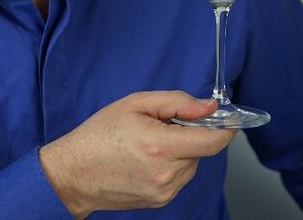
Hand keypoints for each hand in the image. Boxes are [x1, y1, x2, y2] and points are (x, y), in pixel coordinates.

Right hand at [38, 91, 234, 217]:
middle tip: (163, 127)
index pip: (212, 141)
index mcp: (160, 146)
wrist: (74, 172)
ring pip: (191, 165)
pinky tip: (146, 160)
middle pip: (201, 151)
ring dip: (181, 152)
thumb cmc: (99, 135)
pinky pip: (179, 178)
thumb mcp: (135, 104)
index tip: (228, 121)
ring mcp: (164, 190)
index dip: (224, 129)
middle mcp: (166, 173)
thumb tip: (208, 107)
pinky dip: (171, 166)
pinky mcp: (160, 201)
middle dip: (190, 136)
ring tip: (149, 145)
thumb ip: (177, 102)